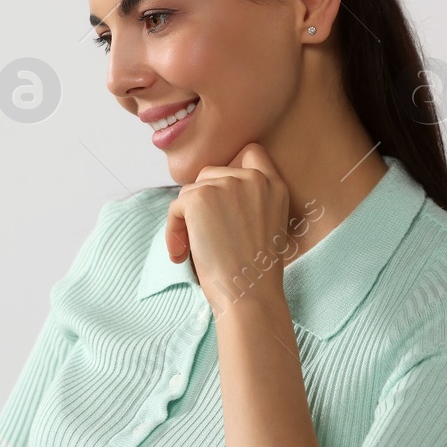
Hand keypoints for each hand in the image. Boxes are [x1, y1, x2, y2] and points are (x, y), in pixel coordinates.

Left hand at [164, 143, 292, 315]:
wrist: (248, 293)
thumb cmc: (253, 272)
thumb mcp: (265, 225)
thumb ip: (248, 200)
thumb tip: (209, 191)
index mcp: (274, 185)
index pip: (250, 153)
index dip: (230, 172)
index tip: (221, 202)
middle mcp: (252, 178)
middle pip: (211, 174)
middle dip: (201, 203)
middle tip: (203, 237)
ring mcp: (226, 184)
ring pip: (191, 191)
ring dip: (186, 219)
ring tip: (192, 249)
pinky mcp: (200, 197)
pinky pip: (175, 207)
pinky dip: (172, 231)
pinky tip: (180, 255)